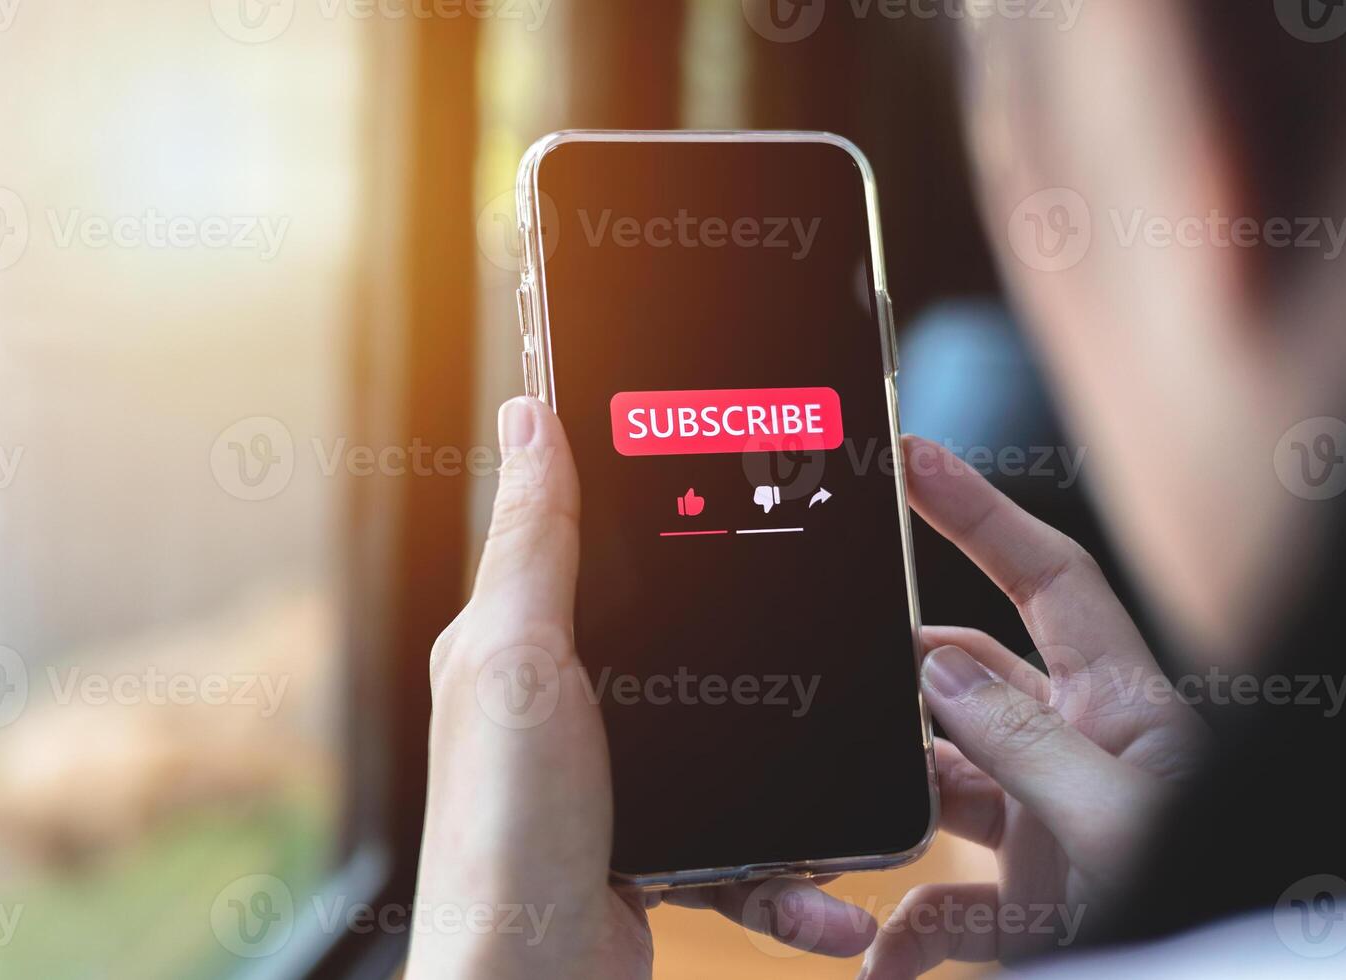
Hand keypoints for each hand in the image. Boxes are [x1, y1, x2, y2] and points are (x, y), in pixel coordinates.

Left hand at [408, 398, 876, 977]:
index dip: (643, 496)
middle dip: (745, 636)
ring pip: (725, 742)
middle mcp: (559, 705)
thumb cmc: (503, 834)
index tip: (715, 453)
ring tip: (842, 773)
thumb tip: (528, 421)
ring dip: (787, 767)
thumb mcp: (518, 660)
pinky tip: (827, 896)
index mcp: (517, 645)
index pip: (578, 541)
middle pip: (672, 634)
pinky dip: (790, 879)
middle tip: (813, 611)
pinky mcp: (655, 849)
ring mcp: (614, 780)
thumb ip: (535, 545)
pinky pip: (743, 846)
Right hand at [856, 436, 1209, 977]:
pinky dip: (903, 928)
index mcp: (1121, 708)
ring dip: (892, 799)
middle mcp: (1074, 751)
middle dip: (903, 666)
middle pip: (968, 672)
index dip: (982, 513)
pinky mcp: (1022, 899)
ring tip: (848, 809)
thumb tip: (936, 671)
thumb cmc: (1205, 908)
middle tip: (841, 656)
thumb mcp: (1119, 821)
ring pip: (937, 778)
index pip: (1048, 580)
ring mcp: (1042, 820)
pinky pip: (941, 902)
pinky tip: (877, 953)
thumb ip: (1023, 744)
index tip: (916, 460)